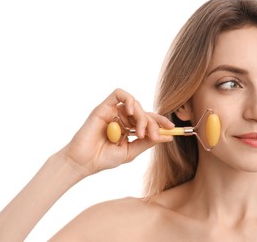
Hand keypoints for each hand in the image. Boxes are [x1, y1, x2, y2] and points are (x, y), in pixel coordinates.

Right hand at [59, 88, 173, 176]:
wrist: (84, 162)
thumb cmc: (104, 158)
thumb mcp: (131, 151)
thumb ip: (148, 142)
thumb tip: (168, 137)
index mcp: (128, 128)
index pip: (148, 120)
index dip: (161, 122)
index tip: (172, 129)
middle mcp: (122, 118)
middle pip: (144, 112)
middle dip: (152, 123)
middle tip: (154, 136)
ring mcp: (113, 111)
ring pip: (135, 105)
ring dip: (141, 117)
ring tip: (138, 132)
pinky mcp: (104, 106)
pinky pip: (119, 94)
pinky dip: (129, 99)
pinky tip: (131, 111)